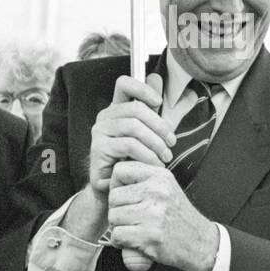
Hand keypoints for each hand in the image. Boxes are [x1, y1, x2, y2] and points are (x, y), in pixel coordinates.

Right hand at [88, 73, 175, 198]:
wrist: (119, 189)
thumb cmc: (135, 161)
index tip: (158, 102)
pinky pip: (128, 145)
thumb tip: (165, 81)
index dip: (142, 87)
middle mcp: (105, 117)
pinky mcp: (98, 148)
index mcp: (118, 109)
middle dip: (159, 125)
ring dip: (155, 143)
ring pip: (133, 127)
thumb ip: (158, 110)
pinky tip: (154, 165)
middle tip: (171, 143)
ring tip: (165, 158)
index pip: (124, 83)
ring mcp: (99, 132)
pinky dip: (146, 155)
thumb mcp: (151, 133)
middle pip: (135, 108)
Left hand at [108, 161, 219, 270]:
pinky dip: (121, 242)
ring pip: (113, 217)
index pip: (120, 170)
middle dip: (117, 210)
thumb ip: (141, 181)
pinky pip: (118, 235)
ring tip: (135, 230)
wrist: (200, 243)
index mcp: (160, 176)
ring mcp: (153, 213)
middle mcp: (157, 191)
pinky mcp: (149, 235)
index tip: (125, 196)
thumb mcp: (166, 189)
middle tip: (131, 219)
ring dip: (119, 227)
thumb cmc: (179, 217)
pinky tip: (135, 241)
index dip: (116, 184)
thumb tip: (103, 181)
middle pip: (113, 196)